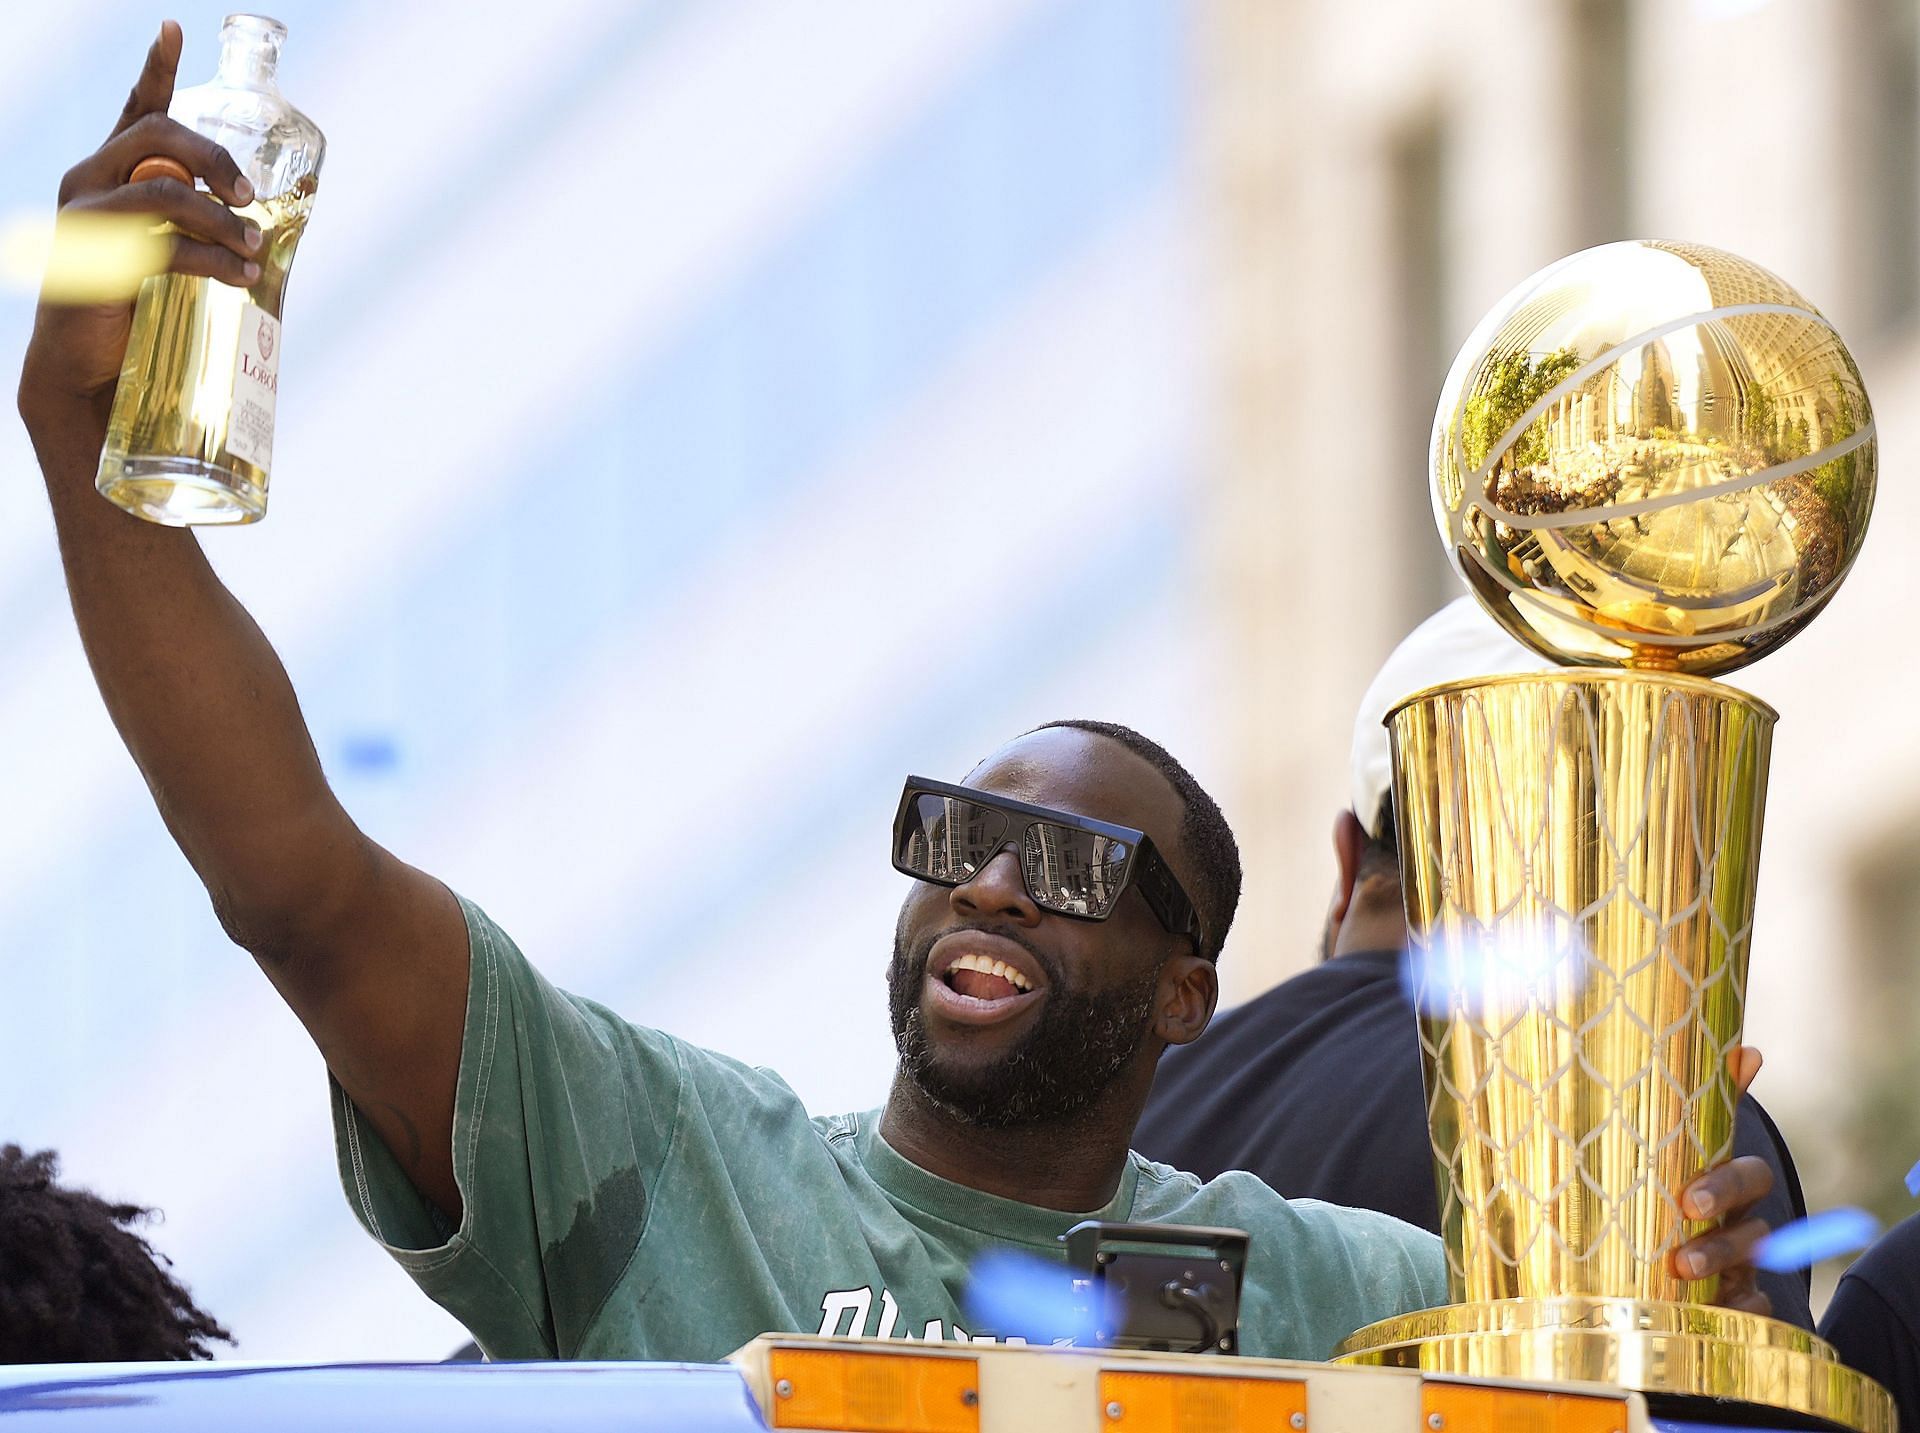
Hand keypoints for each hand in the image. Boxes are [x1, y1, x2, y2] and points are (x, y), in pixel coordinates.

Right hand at [17, 22, 259, 422]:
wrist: (87, 367)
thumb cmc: (134, 309)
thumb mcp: (167, 253)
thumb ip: (198, 226)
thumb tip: (267, 224)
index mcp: (109, 172)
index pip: (136, 109)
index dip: (156, 68)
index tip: (176, 29)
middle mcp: (91, 180)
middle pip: (158, 136)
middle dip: (214, 157)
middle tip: (249, 195)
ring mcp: (88, 217)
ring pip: (164, 190)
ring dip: (222, 218)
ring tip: (255, 248)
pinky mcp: (97, 260)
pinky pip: (165, 245)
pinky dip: (215, 259)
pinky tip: (242, 275)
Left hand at [1668, 1045, 1771, 1315]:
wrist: (1640, 1235)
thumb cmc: (1658, 1177)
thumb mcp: (1668, 1139)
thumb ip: (1698, 1100)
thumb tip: (1749, 1049)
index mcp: (1724, 1182)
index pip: (1745, 1179)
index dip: (1723, 1188)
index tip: (1688, 1201)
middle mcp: (1739, 1224)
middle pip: (1752, 1232)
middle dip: (1721, 1243)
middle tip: (1682, 1255)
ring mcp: (1741, 1266)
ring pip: (1750, 1272)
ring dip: (1722, 1277)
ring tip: (1681, 1280)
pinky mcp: (1735, 1301)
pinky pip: (1753, 1311)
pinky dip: (1741, 1311)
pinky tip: (1718, 1313)